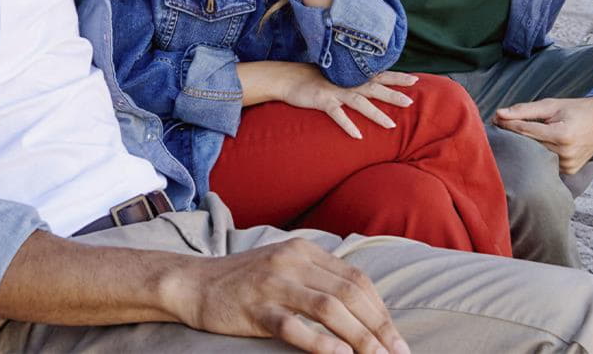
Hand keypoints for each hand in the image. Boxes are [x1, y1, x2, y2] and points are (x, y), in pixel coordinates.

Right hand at [173, 238, 409, 353]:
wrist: (195, 283)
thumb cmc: (245, 281)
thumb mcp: (285, 267)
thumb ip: (318, 278)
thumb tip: (363, 310)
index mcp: (304, 250)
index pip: (356, 279)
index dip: (381, 311)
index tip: (397, 339)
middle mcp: (292, 261)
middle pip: (348, 293)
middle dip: (379, 327)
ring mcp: (273, 283)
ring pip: (328, 308)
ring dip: (359, 338)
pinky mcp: (254, 308)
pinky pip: (293, 325)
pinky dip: (320, 342)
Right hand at [277, 62, 417, 137]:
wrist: (287, 77)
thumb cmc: (312, 77)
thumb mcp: (335, 75)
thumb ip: (352, 79)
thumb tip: (369, 84)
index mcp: (351, 75)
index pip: (378, 74)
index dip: (396, 77)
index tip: (415, 79)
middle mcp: (346, 81)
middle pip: (374, 87)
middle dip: (392, 94)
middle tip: (410, 102)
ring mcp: (334, 90)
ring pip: (359, 102)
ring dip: (375, 113)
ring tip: (391, 125)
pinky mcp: (322, 100)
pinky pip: (337, 114)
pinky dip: (348, 125)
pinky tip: (358, 136)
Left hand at [493, 96, 592, 173]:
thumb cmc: (576, 109)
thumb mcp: (550, 105)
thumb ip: (524, 110)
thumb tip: (499, 114)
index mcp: (562, 135)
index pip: (525, 131)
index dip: (507, 125)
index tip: (493, 119)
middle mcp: (566, 153)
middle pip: (529, 145)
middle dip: (513, 135)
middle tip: (498, 126)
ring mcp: (569, 165)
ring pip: (536, 155)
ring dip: (524, 146)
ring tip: (514, 136)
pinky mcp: (570, 171)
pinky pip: (546, 162)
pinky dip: (537, 154)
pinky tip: (531, 147)